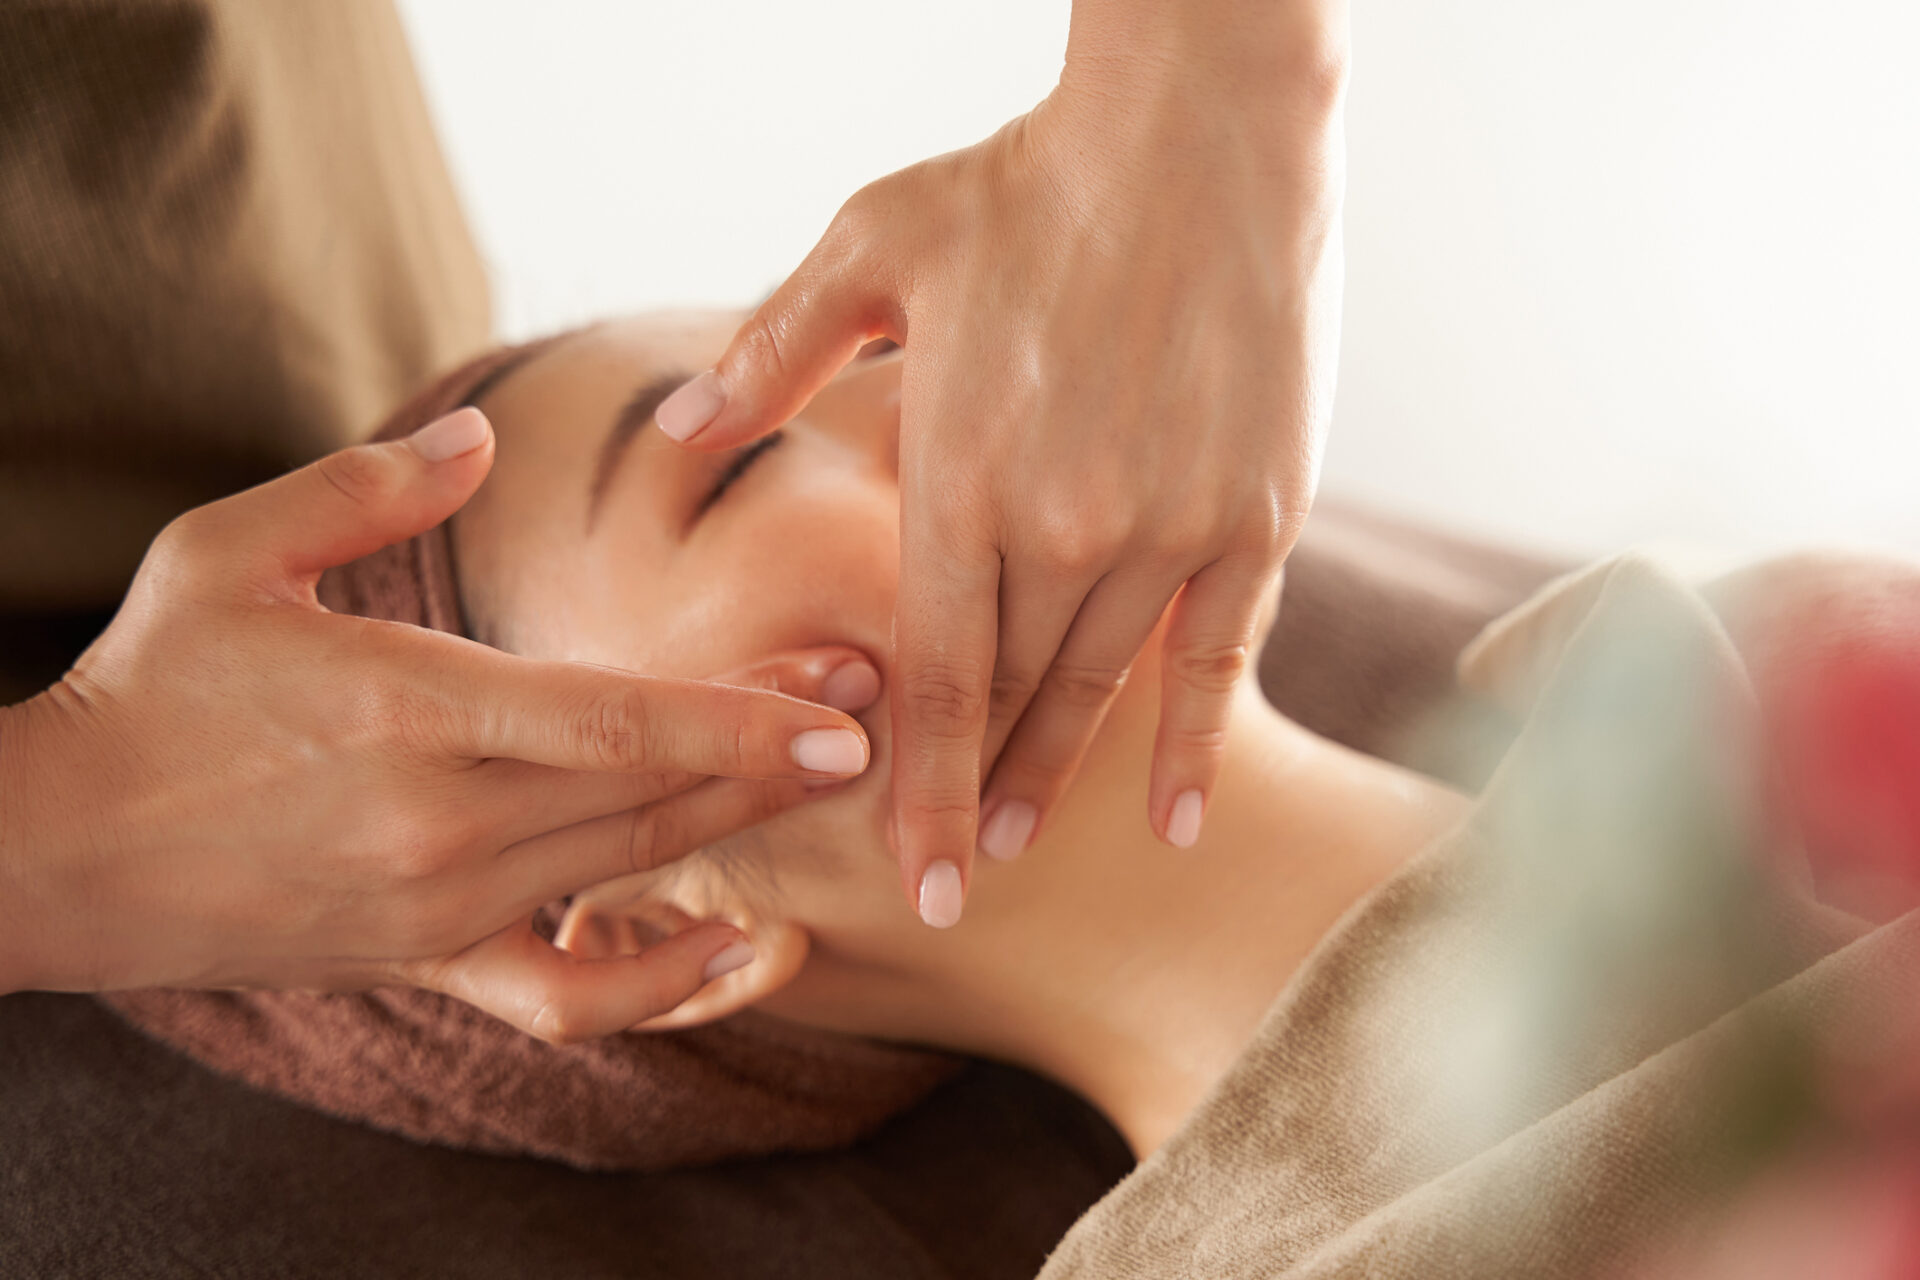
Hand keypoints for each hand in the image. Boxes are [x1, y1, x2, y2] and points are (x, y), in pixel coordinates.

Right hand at [0, 408, 877, 1042]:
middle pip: (653, 794)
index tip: (848, 710)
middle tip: (884, 702)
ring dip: (745, 826)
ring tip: (835, 775)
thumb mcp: (228, 553)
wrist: (52, 853)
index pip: (611, 723)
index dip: (740, 722)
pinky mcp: (425, 959)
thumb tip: (485, 446)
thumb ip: (365, 491)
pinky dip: (662, 981)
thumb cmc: (148, 688)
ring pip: (632, 869)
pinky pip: (568, 992)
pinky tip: (739, 945)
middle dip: (779, 752)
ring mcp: (438, 905)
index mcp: (405, 707)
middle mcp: (439, 820)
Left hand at [653, 1, 1348, 922]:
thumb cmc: (1023, 185)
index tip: (908, 883)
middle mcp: (1067, 527)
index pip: (932, 677)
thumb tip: (678, 427)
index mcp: (961, 476)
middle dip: (972, 797)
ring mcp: (1171, 526)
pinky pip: (1223, 655)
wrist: (1198, 132)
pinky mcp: (1257, 513)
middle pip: (1011, 699)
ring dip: (1058, 777)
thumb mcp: (871, 249)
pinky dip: (1195, 741)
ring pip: (1103, 688)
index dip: (917, 789)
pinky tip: (1173, 816)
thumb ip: (772, 354)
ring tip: (1016, 848)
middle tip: (948, 883)